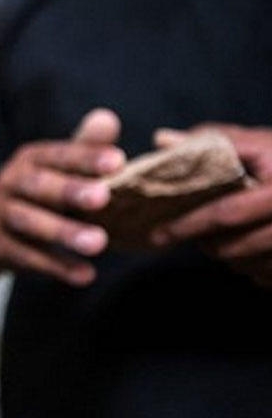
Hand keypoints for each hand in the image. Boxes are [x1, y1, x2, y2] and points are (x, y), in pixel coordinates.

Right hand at [0, 108, 124, 285]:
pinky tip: (85, 275)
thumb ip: (84, 147)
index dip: (87, 156)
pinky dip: (55, 266)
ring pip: (29, 221)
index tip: (119, 160)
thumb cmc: (39, 191)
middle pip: (38, 185)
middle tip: (103, 197)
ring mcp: (0, 213)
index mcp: (31, 158)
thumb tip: (108, 118)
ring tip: (99, 242)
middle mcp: (11, 181)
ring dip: (62, 232)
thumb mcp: (59, 168)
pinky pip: (25, 256)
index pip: (59, 154)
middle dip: (69, 190)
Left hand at [151, 125, 271, 286]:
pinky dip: (253, 270)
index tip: (157, 235)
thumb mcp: (261, 142)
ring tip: (215, 241)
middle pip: (232, 246)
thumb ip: (213, 140)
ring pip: (249, 266)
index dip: (187, 226)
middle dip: (203, 243)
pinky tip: (248, 253)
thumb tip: (162, 140)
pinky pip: (268, 278)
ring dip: (226, 257)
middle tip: (182, 236)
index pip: (224, 215)